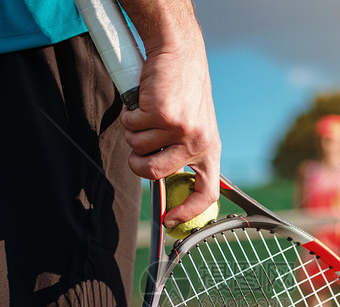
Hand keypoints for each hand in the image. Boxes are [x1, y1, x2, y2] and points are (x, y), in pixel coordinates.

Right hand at [118, 35, 220, 227]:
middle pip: (154, 173)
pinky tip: (144, 99)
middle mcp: (198, 141)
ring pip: (138, 146)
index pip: (206, 192)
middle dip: (136, 162)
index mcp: (209, 149)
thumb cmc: (181, 90)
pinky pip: (132, 125)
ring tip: (148, 112)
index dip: (187, 211)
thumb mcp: (192, 125)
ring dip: (134, 129)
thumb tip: (161, 180)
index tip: (169, 220)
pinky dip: (130, 112)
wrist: (179, 52)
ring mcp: (181, 128)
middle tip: (136, 148)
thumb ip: (181, 151)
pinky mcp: (163, 113)